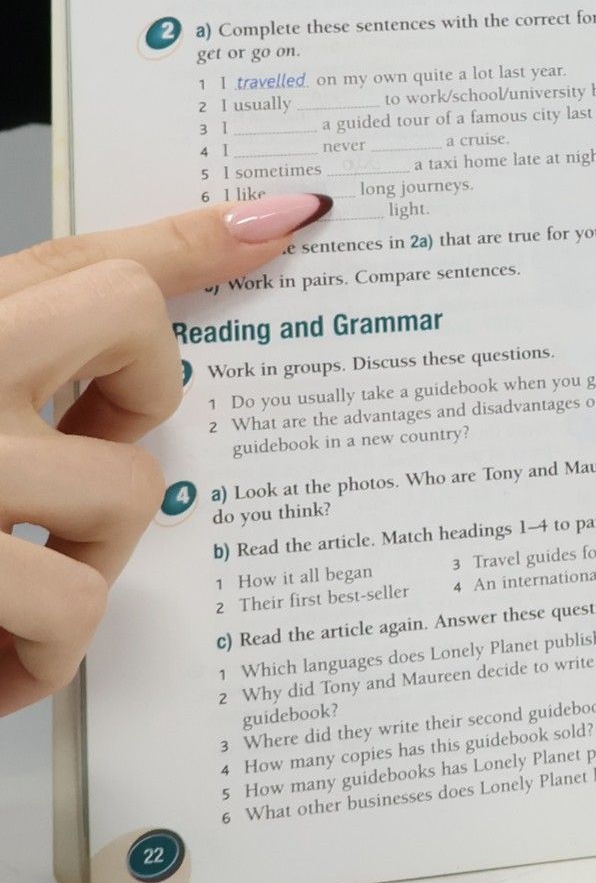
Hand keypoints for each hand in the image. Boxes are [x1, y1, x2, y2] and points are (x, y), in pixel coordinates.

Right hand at [0, 193, 330, 715]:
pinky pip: (71, 609)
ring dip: (81, 565)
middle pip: (144, 349)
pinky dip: (36, 660)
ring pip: (123, 495)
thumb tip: (252, 229)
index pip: (90, 258)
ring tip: (2, 589)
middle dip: (133, 419)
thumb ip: (39, 320)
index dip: (188, 244)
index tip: (280, 222)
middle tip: (69, 467)